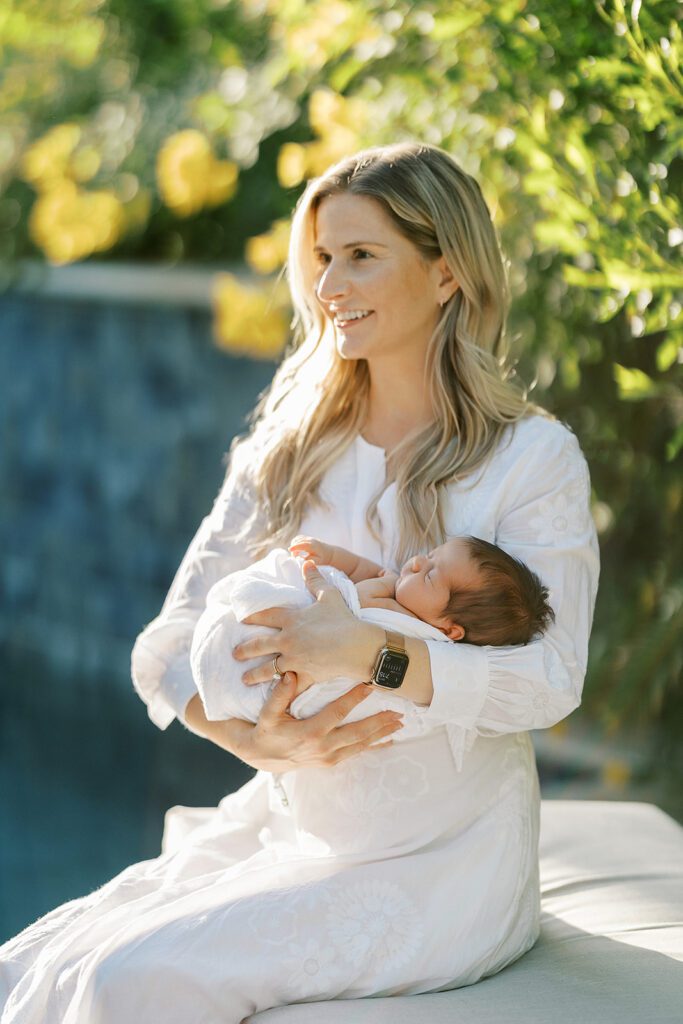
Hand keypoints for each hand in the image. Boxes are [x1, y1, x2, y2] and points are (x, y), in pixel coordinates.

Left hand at [234, 560, 381, 686]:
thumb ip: (315, 579)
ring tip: (244, 679)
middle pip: (259, 645)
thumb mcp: (329, 595)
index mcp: (292, 620)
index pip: (266, 616)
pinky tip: (271, 696)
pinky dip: (280, 691)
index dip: (252, 617)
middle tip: (234, 654)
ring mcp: (294, 660)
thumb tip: (307, 563)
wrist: (357, 646)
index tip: (240, 619)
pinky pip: (288, 686)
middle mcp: (288, 640)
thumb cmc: (343, 619)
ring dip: (254, 674)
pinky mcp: (304, 676)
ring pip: (268, 669)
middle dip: (245, 650)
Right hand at [239, 673, 403, 770]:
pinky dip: (373, 746)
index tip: (369, 686)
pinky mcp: (330, 762)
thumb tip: (290, 674)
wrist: (260, 757)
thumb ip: (279, 695)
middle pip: (357, 733)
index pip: (337, 713)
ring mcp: (328, 757)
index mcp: (310, 732)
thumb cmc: (265, 730)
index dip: (353, 699)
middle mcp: (323, 747)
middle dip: (379, 722)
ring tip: (400, 724)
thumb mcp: (267, 713)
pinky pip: (356, 754)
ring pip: (360, 745)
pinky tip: (388, 741)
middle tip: (399, 711)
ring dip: (381, 734)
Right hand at [288, 535, 332, 564]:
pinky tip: (296, 548)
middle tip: (294, 556)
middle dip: (293, 547)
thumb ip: (309, 559)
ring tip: (295, 553)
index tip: (290, 550)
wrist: (331, 553)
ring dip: (294, 544)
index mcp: (313, 546)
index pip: (302, 544)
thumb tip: (300, 557)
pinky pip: (300, 538)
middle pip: (298, 541)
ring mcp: (310, 538)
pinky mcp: (309, 538)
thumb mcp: (317, 561)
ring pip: (298, 538)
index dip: (295, 547)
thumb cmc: (324, 558)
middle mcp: (311, 540)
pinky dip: (296, 542)